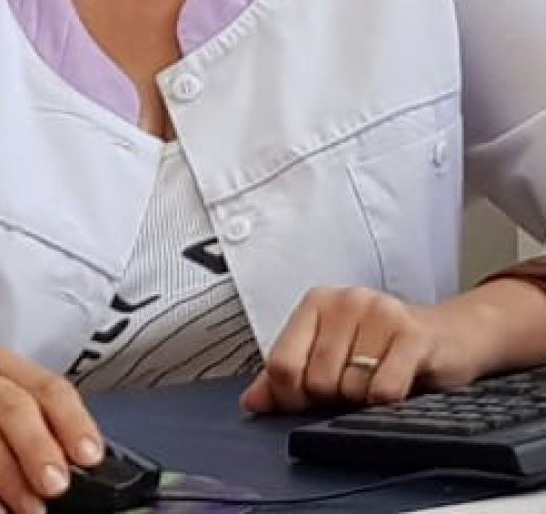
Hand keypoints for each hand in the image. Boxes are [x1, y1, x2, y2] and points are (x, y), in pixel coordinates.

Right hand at [0, 349, 103, 513]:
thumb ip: (28, 429)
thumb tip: (75, 467)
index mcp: (0, 365)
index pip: (46, 385)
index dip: (72, 420)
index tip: (91, 457)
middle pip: (13, 406)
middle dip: (40, 448)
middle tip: (59, 486)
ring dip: (10, 476)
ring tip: (31, 509)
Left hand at [240, 285, 502, 414]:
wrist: (449, 337)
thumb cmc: (383, 349)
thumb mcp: (331, 356)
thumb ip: (287, 378)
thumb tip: (252, 401)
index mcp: (316, 303)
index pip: (281, 364)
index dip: (293, 397)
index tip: (312, 400)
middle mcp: (344, 299)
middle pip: (316, 381)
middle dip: (336, 398)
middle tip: (357, 385)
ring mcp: (379, 311)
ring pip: (350, 388)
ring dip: (365, 399)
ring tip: (378, 379)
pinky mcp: (412, 332)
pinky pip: (384, 390)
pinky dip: (389, 402)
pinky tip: (399, 384)